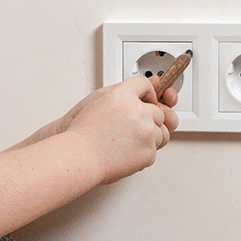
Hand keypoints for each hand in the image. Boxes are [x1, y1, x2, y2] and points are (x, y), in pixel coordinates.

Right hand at [61, 77, 175, 183]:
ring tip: (128, 141)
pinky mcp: (149, 151)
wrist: (79, 157)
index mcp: (123, 96)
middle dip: (148, 120)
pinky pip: (154, 150)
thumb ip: (125, 92)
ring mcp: (146, 132)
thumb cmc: (84, 134)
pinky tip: (127, 151)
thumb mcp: (99, 102)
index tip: (145, 100)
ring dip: (150, 136)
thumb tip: (153, 82)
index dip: (146, 93)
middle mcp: (138, 112)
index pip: (144, 84)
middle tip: (130, 128)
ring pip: (161, 132)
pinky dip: (143, 153)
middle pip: (157, 111)